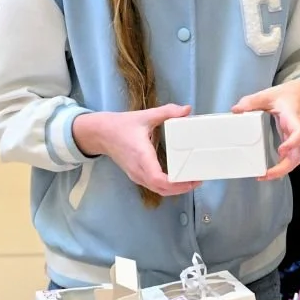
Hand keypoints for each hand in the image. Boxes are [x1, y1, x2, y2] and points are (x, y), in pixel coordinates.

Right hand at [73, 105, 201, 198]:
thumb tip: (187, 109)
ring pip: (158, 190)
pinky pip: (154, 186)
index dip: (175, 183)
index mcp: (141, 155)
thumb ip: (167, 112)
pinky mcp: (136, 176)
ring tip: (192, 181)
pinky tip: (178, 180)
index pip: (157, 178)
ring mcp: (136, 175)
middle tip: (198, 180)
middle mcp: (138, 169)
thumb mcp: (145, 116)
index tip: (191, 179)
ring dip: (175, 189)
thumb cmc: (122, 125)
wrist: (101, 134)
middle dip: (181, 188)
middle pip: (161, 188)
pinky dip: (167, 187)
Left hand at [233, 80, 299, 179]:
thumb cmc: (286, 96)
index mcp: (292, 118)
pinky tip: (268, 171)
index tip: (281, 150)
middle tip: (266, 174)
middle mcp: (296, 131)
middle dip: (284, 167)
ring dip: (281, 171)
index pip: (298, 133)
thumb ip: (252, 101)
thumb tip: (236, 110)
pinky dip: (280, 167)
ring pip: (294, 159)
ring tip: (264, 176)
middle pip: (297, 155)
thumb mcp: (268, 95)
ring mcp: (294, 139)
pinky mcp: (291, 143)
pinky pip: (289, 158)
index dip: (292, 143)